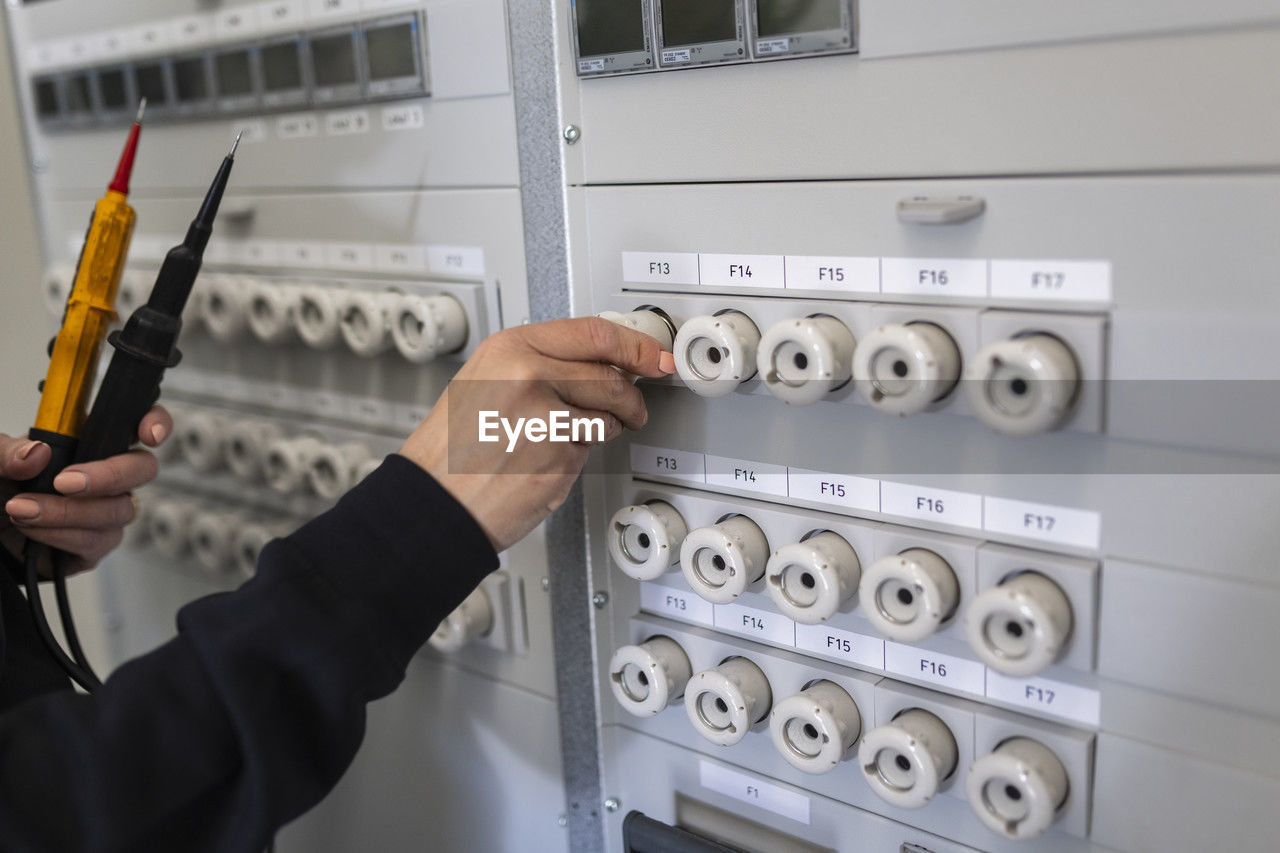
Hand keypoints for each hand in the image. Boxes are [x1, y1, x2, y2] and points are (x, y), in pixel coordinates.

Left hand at [1, 406, 173, 575]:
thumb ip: (8, 451)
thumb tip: (36, 453)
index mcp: (89, 441)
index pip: (138, 422)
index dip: (155, 423)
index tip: (147, 434)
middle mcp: (106, 475)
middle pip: (142, 469)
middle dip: (109, 476)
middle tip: (64, 482)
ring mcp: (104, 511)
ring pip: (117, 511)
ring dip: (68, 512)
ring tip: (22, 508)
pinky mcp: (93, 545)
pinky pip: (95, 541)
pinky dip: (61, 535)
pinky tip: (33, 529)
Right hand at [401, 317, 675, 550]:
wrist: (434, 500)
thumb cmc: (453, 444)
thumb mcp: (486, 378)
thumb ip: (541, 361)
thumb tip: (602, 358)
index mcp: (510, 348)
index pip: (596, 334)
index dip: (636, 345)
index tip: (654, 355)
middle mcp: (529, 377)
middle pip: (612, 377)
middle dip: (631, 397)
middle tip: (633, 407)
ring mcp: (546, 420)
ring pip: (609, 416)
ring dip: (607, 428)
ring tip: (571, 436)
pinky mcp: (559, 460)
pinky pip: (590, 450)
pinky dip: (578, 456)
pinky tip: (546, 459)